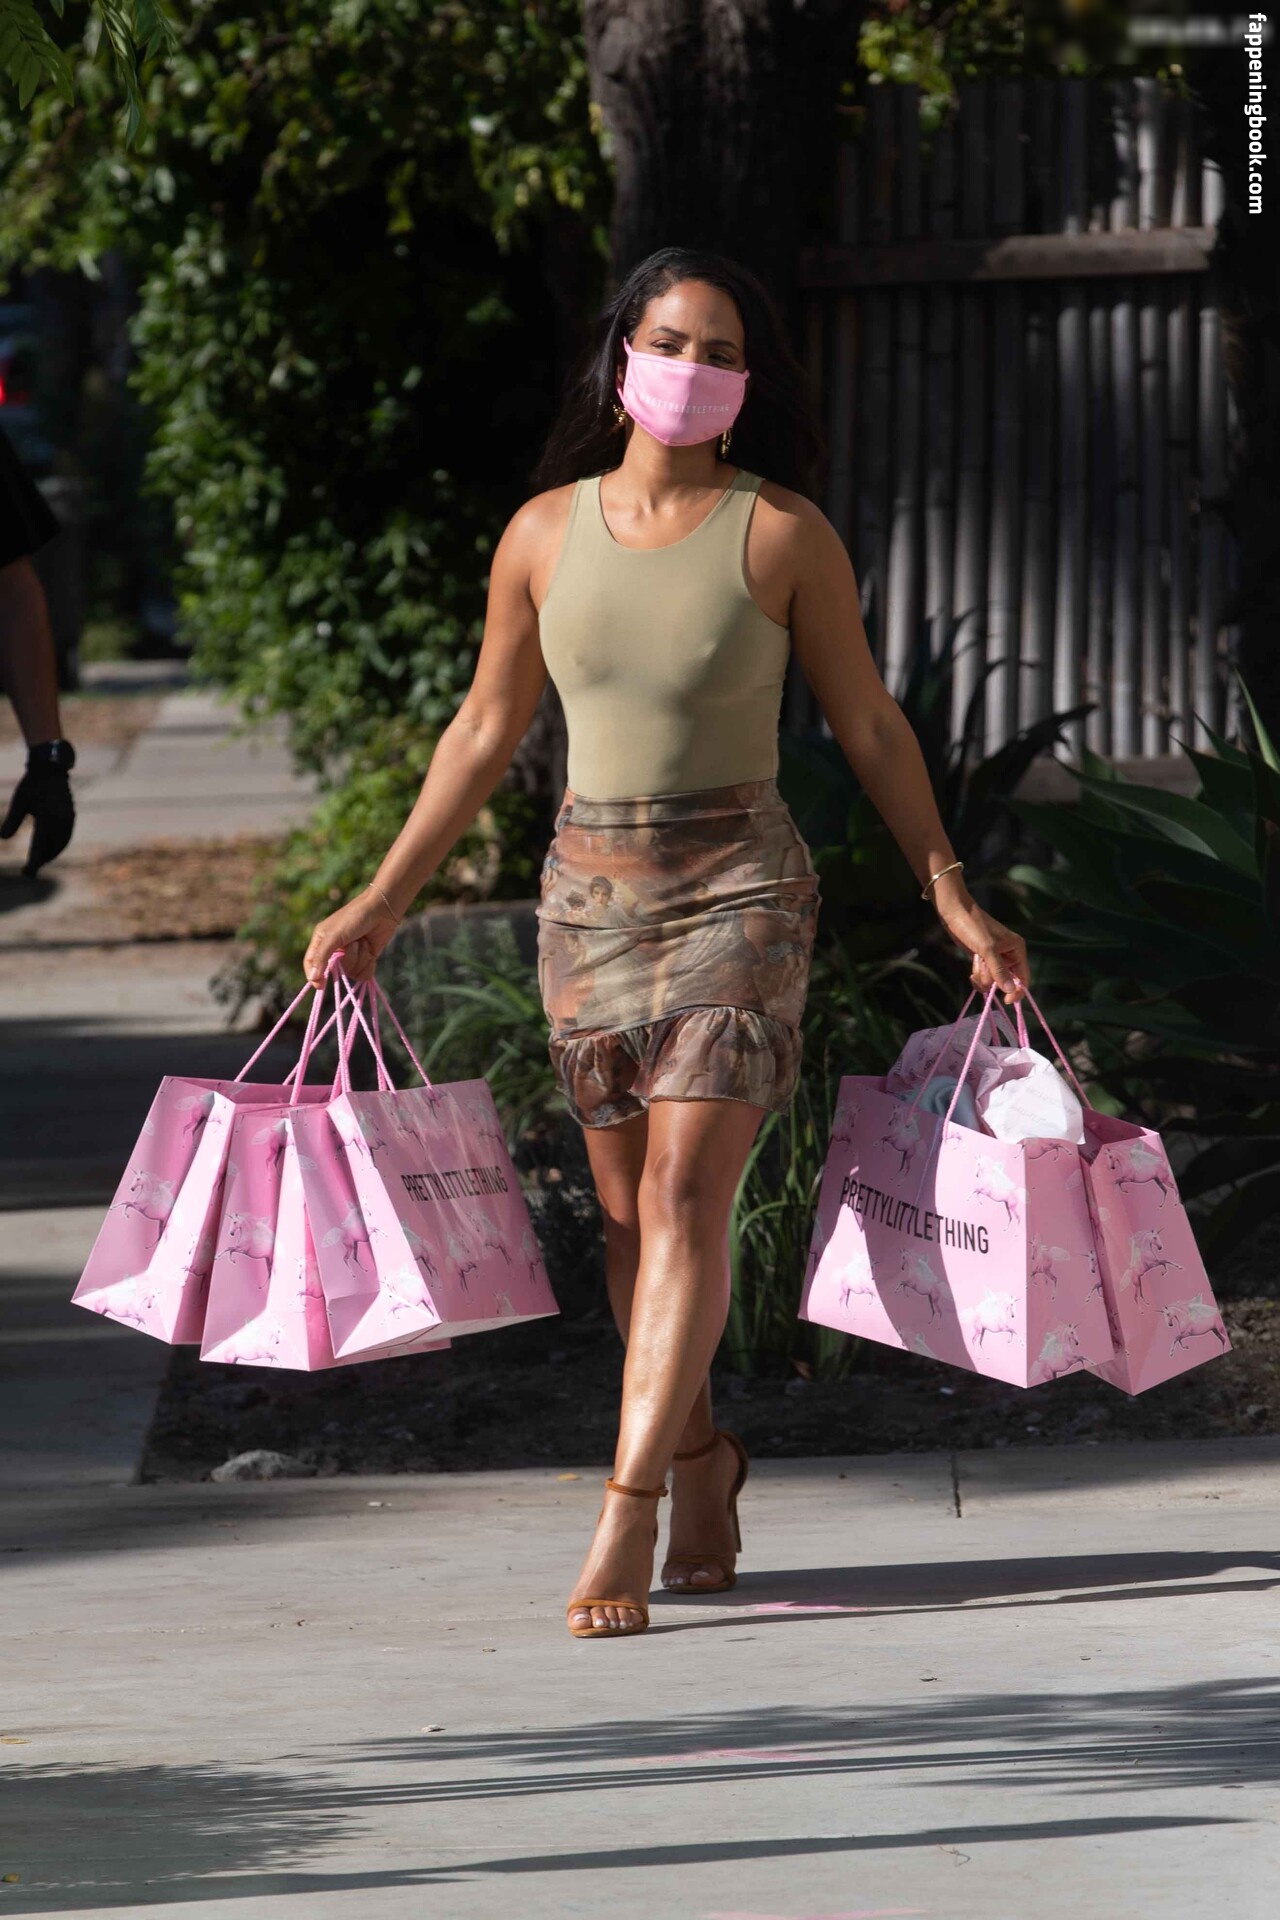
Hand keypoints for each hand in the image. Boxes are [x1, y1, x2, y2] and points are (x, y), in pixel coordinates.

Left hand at [0, 761, 74, 875]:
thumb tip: (3, 838)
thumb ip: (11, 820)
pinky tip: (50, 850)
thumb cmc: (31, 784)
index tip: (27, 873)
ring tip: (39, 862)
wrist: (50, 769)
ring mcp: (69, 819)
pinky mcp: (71, 817)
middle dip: (41, 861)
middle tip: (28, 871)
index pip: (41, 846)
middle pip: (52, 849)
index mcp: (49, 817)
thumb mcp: (18, 801)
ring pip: (61, 844)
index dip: (34, 862)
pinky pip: (66, 837)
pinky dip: (58, 847)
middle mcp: (62, 820)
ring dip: (50, 855)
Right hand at [303, 886, 400, 987]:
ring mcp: (351, 955)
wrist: (383, 910)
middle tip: (353, 943)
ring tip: (363, 941)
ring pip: (352, 973)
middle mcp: (335, 950)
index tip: (321, 985)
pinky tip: (371, 949)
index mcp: (321, 941)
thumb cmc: (354, 917)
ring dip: (360, 957)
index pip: (311, 963)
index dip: (314, 976)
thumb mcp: (334, 935)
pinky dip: (369, 964)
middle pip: (335, 971)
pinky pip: (364, 975)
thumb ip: (322, 956)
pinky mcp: (366, 958)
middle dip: (348, 958)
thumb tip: (312, 978)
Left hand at [931, 885, 1028, 1002]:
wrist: (954, 913)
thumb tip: (1010, 990)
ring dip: (982, 975)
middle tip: (982, 965)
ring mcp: (995, 958)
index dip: (1017, 991)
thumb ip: (999, 971)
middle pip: (1005, 981)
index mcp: (1017, 949)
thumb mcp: (988, 949)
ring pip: (992, 980)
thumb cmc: (974, 927)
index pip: (1023, 977)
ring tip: (976, 960)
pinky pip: (983, 976)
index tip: (1005, 1001)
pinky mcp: (982, 959)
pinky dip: (977, 976)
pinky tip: (971, 970)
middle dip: (992, 978)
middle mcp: (1008, 955)